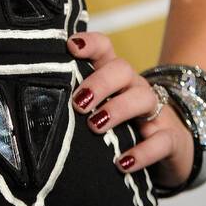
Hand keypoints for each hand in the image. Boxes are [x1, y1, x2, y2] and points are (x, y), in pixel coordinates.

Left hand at [66, 30, 194, 189]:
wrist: (169, 146)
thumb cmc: (122, 124)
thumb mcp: (100, 108)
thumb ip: (77, 102)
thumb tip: (36, 109)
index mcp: (114, 75)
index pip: (104, 47)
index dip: (90, 43)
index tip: (70, 46)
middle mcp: (133, 86)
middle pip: (122, 68)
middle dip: (99, 82)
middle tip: (79, 103)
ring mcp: (154, 110)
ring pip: (142, 97)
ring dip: (118, 109)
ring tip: (95, 127)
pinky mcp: (169, 138)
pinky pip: (161, 140)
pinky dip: (143, 152)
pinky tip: (124, 162)